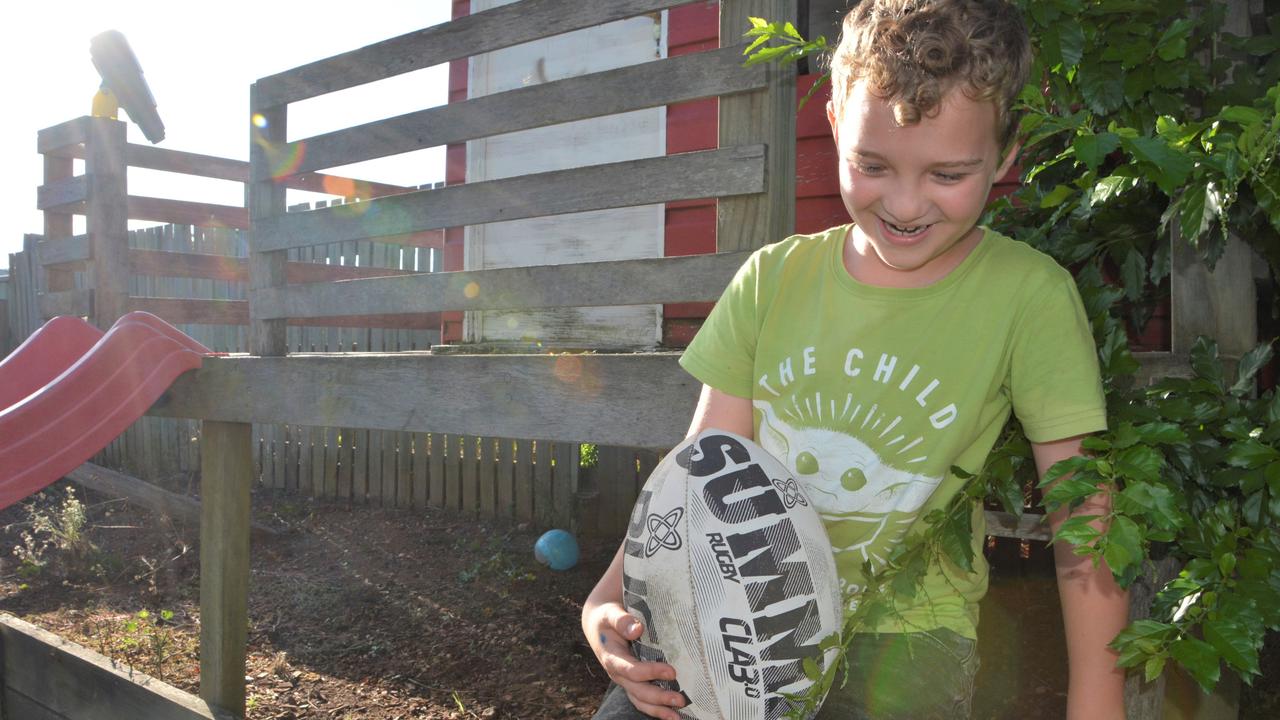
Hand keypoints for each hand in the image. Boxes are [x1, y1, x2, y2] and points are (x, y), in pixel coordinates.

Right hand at [585, 601, 685, 718]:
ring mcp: (625, 680)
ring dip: (658, 709)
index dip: (650, 673)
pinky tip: (672, 713)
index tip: (671, 671)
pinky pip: (643, 699)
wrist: (598, 626)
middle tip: (680, 700)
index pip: (631, 670)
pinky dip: (657, 708)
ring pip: (640, 700)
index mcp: (612, 657)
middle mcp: (618, 673)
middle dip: (659, 697)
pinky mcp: (633, 682)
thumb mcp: (610, 614)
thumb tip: (637, 629)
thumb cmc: (607, 618)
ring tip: (677, 716)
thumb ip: (622, 621)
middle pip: (638, 691)